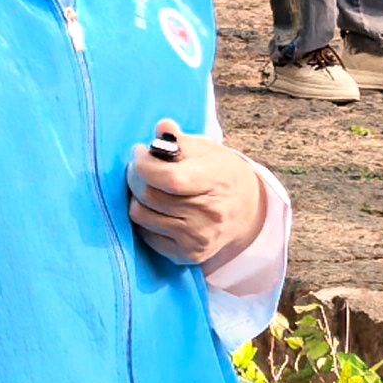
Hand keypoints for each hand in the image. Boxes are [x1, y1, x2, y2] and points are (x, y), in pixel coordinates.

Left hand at [126, 125, 271, 265]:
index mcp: (217, 182)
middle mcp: (209, 215)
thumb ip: (182, 141)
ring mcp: (198, 238)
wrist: (247, 213)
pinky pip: (146, 235)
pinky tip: (156, 208)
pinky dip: (144, 219)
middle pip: (150, 196)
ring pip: (142, 215)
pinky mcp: (187, 255)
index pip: (171, 179)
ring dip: (136, 198)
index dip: (145, 165)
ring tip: (148, 187)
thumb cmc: (222, 175)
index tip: (139, 152)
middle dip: (136, 177)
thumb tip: (163, 127)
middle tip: (139, 167)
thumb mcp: (209, 151)